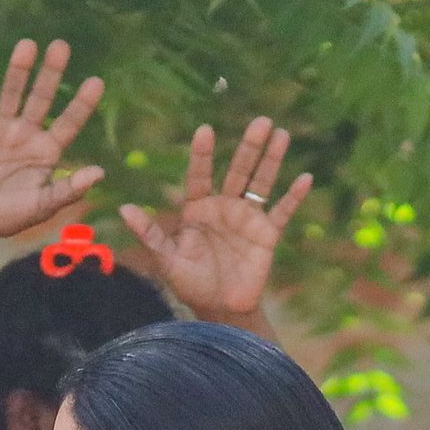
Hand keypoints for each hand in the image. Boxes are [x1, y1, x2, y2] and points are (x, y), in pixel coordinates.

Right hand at [0, 39, 106, 253]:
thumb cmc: (8, 217)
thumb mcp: (42, 206)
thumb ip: (69, 190)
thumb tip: (100, 173)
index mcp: (47, 151)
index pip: (69, 122)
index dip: (82, 103)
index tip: (96, 82)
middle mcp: (26, 134)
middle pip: (42, 98)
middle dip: (51, 73)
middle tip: (61, 47)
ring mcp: (1, 130)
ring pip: (12, 94)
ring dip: (19, 71)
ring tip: (28, 46)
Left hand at [119, 117, 310, 328]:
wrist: (219, 309)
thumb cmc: (191, 284)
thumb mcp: (167, 260)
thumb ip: (150, 234)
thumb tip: (123, 209)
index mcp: (198, 209)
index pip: (200, 176)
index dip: (202, 155)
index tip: (205, 130)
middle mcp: (224, 207)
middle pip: (238, 171)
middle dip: (249, 147)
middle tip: (261, 121)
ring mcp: (248, 218)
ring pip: (262, 183)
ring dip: (272, 160)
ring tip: (282, 133)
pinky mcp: (267, 234)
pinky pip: (283, 212)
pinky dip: (294, 197)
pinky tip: (305, 178)